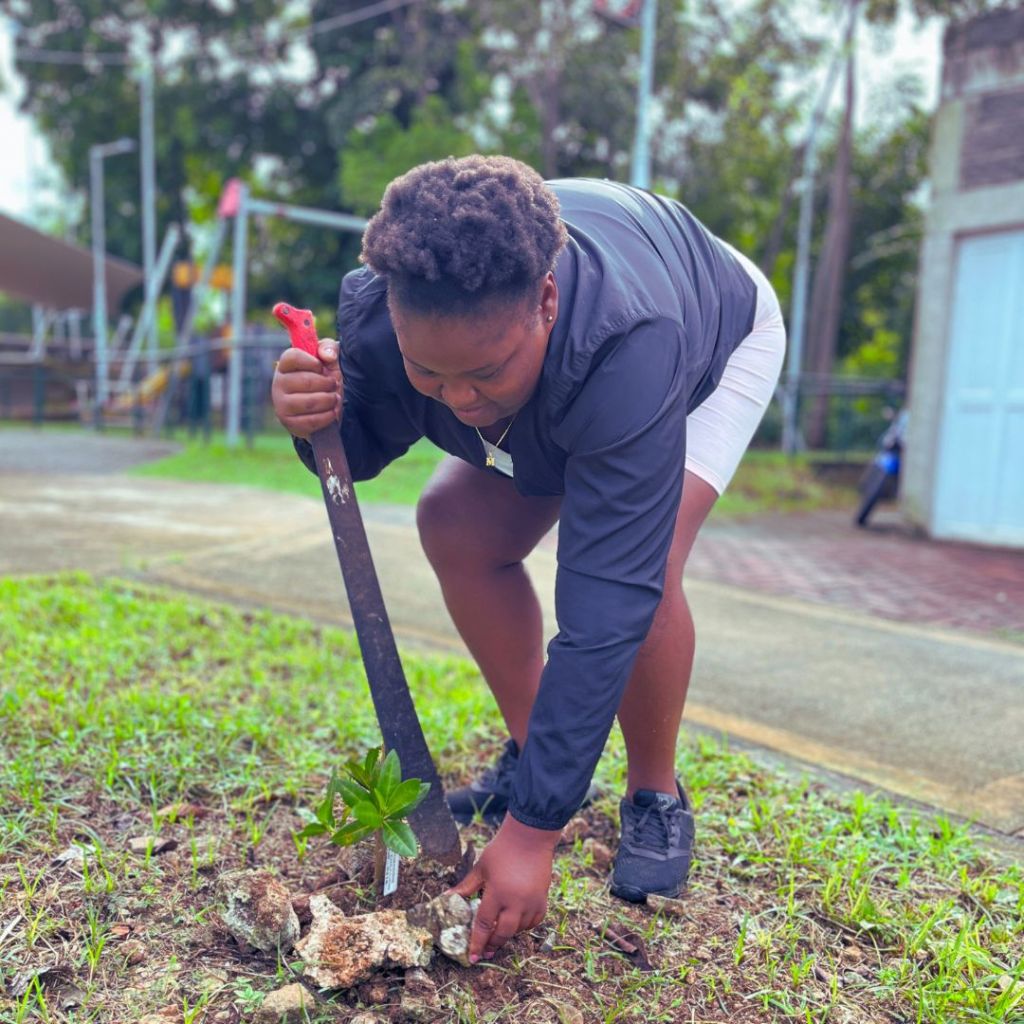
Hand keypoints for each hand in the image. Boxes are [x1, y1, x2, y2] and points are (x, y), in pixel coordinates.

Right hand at [271, 339, 342, 438]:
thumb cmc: (324, 379)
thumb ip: (329, 348)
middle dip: (328, 384)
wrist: (323, 408)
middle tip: (334, 385)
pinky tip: (332, 412)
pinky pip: (311, 420)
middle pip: (307, 381)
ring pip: (310, 402)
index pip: (293, 357)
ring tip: (334, 398)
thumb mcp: (329, 360)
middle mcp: (279, 383)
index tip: (322, 367)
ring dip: (329, 400)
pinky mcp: (288, 422)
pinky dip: (327, 416)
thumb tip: (327, 356)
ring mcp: (281, 403)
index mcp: (285, 365)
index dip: (312, 362)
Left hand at [450, 815, 558, 961]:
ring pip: (519, 929)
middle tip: (485, 952)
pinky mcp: (543, 900)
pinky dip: (524, 926)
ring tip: (498, 935)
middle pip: (502, 933)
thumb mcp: (481, 867)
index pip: (483, 924)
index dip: (476, 942)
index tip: (472, 957)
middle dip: (492, 944)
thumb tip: (447, 898)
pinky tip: (516, 923)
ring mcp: (532, 902)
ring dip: (507, 934)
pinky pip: (534, 922)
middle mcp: (516, 902)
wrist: (530, 837)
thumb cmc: (502, 850)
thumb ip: (465, 886)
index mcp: (497, 893)